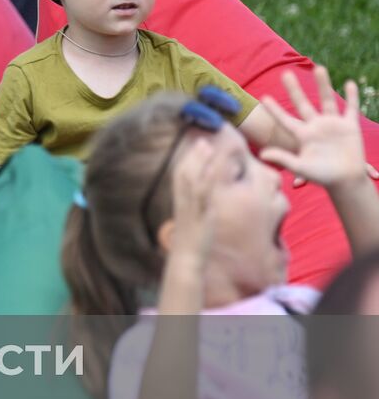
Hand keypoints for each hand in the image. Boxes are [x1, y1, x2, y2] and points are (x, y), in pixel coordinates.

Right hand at [165, 136, 231, 260]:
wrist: (186, 260)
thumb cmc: (191, 244)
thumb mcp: (190, 223)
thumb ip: (195, 211)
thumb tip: (200, 205)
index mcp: (181, 203)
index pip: (181, 177)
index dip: (188, 160)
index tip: (196, 146)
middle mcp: (184, 202)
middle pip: (185, 172)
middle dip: (193, 155)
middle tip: (202, 138)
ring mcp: (192, 207)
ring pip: (193, 179)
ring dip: (200, 161)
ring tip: (207, 145)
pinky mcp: (202, 214)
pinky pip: (205, 193)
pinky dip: (209, 179)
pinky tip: (217, 169)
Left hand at [259, 67, 377, 187]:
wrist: (346, 180)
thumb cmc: (323, 176)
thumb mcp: (301, 167)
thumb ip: (283, 159)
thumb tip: (262, 154)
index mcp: (302, 135)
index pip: (284, 119)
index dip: (274, 109)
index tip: (262, 97)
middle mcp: (316, 126)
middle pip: (302, 104)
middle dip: (294, 89)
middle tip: (285, 73)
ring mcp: (333, 125)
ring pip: (327, 100)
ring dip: (323, 84)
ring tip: (318, 67)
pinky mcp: (350, 126)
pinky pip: (351, 108)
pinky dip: (352, 96)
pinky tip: (349, 83)